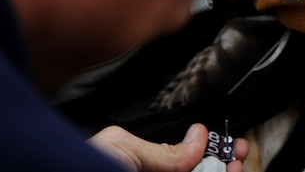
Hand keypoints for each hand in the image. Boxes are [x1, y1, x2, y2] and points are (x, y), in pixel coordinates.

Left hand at [90, 123, 248, 171]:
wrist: (67, 171)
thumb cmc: (80, 167)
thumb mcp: (123, 148)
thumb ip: (162, 149)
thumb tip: (199, 136)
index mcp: (143, 164)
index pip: (184, 156)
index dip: (211, 149)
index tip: (229, 146)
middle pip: (198, 170)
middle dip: (223, 163)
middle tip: (237, 158)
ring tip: (235, 168)